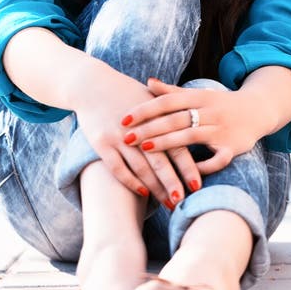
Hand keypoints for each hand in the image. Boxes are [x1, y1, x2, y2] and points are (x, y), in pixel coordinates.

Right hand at [73, 71, 201, 207]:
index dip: (187, 167)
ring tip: (168, 204)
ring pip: (141, 168)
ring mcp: (119, 137)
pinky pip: (118, 168)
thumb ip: (171, 114)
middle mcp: (138, 128)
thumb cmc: (126, 93)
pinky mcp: (101, 143)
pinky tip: (143, 193)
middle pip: (159, 160)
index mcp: (155, 117)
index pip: (175, 145)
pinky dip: (131, 182)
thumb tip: (195, 127)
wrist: (92, 85)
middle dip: (173, 183)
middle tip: (184, 202)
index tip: (198, 186)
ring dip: (155, 188)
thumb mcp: (151, 98)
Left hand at [120, 78, 273, 176]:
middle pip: (175, 119)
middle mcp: (210, 111)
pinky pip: (217, 158)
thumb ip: (172, 92)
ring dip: (167, 143)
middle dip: (149, 128)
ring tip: (144, 149)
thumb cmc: (219, 104)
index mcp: (199, 97)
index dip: (145, 109)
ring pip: (191, 136)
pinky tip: (185, 172)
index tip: (124, 119)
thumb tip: (148, 81)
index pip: (167, 101)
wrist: (258, 110)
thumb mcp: (198, 95)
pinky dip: (203, 165)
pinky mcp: (234, 147)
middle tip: (126, 137)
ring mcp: (222, 129)